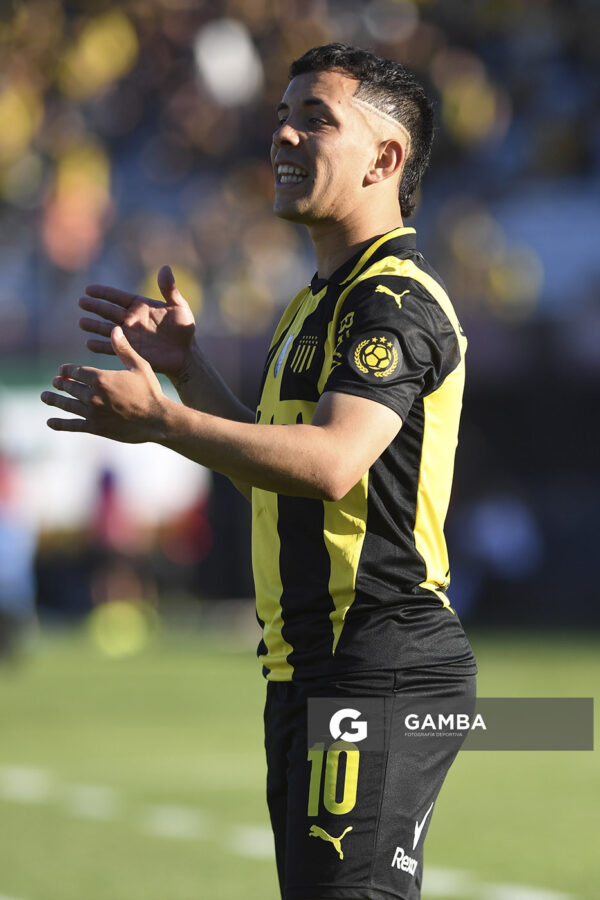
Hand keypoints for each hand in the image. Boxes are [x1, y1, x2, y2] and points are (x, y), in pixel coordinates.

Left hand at [42, 327, 167, 443]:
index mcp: (102, 378)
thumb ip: (123, 349)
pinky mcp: (95, 428)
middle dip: (61, 383)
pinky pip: (72, 425)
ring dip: (54, 400)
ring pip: (67, 404)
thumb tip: (114, 329)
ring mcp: (92, 413)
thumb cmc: (150, 391)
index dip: (67, 370)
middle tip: (55, 382)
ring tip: (45, 396)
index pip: (76, 372)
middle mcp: (93, 395)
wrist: (157, 420)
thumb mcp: (139, 366)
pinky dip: (59, 423)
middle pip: (70, 387)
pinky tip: (50, 422)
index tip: (62, 370)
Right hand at [79, 266, 195, 377]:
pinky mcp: (130, 350)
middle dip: (94, 306)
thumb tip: (165, 267)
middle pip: (108, 311)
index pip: (118, 297)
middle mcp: (131, 320)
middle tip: (81, 302)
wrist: (185, 354)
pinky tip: (89, 343)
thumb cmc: (184, 329)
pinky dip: (100, 346)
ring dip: (93, 326)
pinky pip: (112, 347)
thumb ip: (170, 290)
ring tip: (81, 323)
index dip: (104, 293)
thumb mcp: (179, 307)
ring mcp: (129, 336)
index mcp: (140, 306)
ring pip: (106, 328)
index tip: (89, 289)